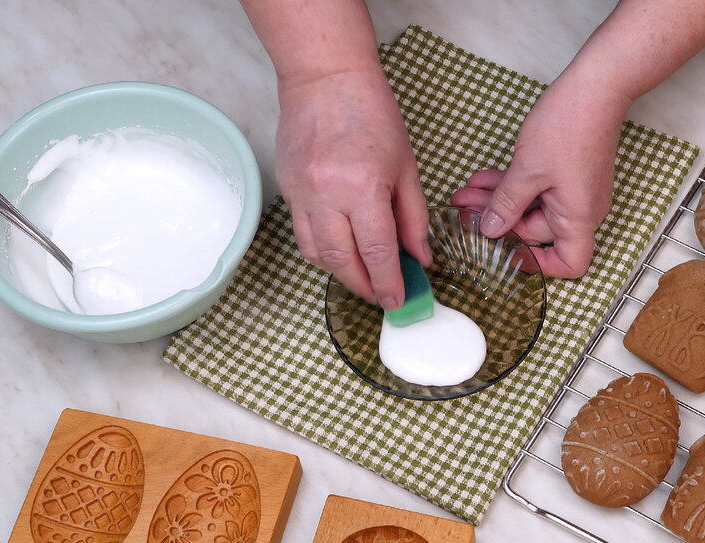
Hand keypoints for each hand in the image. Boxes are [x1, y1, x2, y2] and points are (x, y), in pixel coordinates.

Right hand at [276, 70, 429, 308]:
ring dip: (340, 273)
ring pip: (316, 254)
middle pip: (342, 262)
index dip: (388, 283)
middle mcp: (326, 194)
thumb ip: (414, 218)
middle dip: (364, 286)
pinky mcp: (285, 189)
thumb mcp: (406, 167)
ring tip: (363, 277)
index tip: (398, 301)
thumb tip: (420, 258)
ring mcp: (300, 193)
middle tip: (382, 296)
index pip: (376, 252)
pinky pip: (302, 234)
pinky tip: (340, 252)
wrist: (326, 79)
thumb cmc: (372, 114)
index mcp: (363, 187)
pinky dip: (321, 252)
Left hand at [450, 75, 628, 277]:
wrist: (595, 87)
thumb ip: (506, 205)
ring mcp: (576, 192)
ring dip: (499, 201)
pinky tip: (483, 179)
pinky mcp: (569, 175)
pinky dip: (513, 186)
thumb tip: (491, 230)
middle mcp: (582, 210)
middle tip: (465, 213)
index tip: (507, 254)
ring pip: (532, 208)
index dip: (540, 266)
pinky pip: (538, 190)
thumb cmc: (569, 127)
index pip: (570, 264)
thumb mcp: (526, 170)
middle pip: (538, 233)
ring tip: (466, 193)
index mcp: (579, 217)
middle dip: (499, 222)